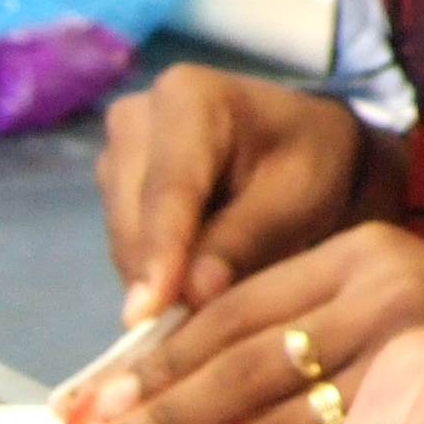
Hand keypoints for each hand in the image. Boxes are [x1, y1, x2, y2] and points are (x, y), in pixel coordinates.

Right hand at [95, 67, 383, 321]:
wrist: (300, 145)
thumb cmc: (309, 160)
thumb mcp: (295, 198)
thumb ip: (243, 241)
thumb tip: (191, 296)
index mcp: (188, 98)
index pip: (168, 189)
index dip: (159, 253)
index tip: (147, 313)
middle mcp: (136, 116)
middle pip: (135, 219)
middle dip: (165, 277)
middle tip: (213, 325)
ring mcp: (118, 151)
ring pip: (124, 240)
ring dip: (163, 278)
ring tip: (220, 288)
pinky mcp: (114, 184)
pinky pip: (125, 246)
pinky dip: (158, 272)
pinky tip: (197, 277)